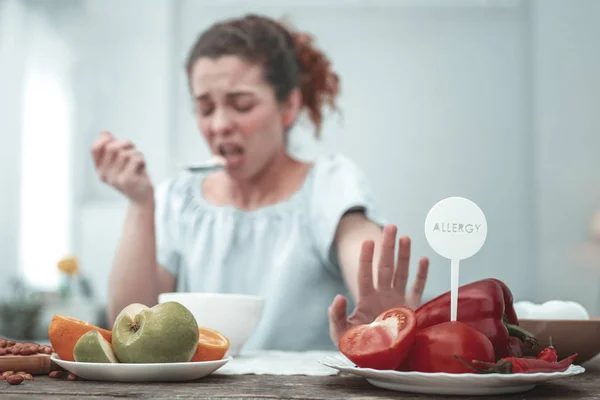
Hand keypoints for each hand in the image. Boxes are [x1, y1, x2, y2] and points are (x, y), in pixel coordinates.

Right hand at [91, 131, 153, 204]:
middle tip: (133, 148)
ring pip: (125, 153)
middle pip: (111, 148)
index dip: (103, 139)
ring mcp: (115, 178)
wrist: (142, 199)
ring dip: (136, 153)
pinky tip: (143, 166)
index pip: (94, 148)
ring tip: (139, 161)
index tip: (113, 138)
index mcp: (100, 169)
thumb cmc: (133, 176)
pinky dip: (142, 158)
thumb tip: (104, 132)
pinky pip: (134, 159)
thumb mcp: (120, 162)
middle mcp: (104, 175)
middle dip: (125, 143)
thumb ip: (112, 147)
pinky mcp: (127, 180)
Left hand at [328, 225, 428, 345]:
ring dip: (404, 255)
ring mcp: (398, 300)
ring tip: (405, 237)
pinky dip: (422, 275)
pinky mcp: (412, 310)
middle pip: (385, 266)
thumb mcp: (342, 334)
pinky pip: (418, 288)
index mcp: (366, 298)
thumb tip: (337, 297)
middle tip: (390, 227)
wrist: (381, 362)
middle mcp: (383, 295)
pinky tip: (424, 259)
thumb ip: (335, 317)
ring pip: (401, 272)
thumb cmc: (359, 348)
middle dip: (387, 247)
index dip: (366, 258)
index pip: (365, 273)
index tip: (368, 241)